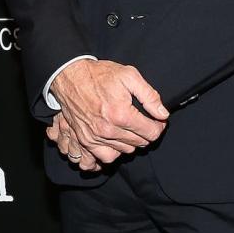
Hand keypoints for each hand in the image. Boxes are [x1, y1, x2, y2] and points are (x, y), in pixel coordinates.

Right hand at [50, 59, 167, 163]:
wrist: (71, 77)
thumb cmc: (99, 75)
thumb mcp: (129, 76)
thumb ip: (149, 96)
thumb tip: (163, 114)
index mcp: (121, 114)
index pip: (151, 133)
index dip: (159, 126)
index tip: (158, 120)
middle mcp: (108, 130)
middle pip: (140, 143)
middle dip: (146, 133)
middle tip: (144, 122)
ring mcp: (95, 137)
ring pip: (126, 151)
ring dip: (132, 142)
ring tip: (131, 130)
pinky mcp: (86, 140)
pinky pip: (106, 157)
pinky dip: (115, 152)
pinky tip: (117, 141)